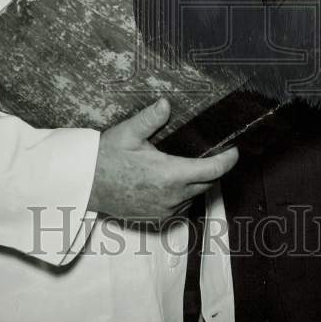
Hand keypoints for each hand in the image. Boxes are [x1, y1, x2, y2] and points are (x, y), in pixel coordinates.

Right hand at [87, 98, 238, 221]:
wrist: (86, 185)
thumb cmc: (105, 157)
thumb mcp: (127, 133)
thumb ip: (149, 119)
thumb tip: (165, 103)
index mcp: (169, 175)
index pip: (212, 170)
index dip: (228, 160)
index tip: (234, 149)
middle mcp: (171, 197)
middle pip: (207, 183)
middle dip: (214, 169)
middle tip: (213, 151)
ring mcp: (164, 210)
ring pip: (194, 196)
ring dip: (197, 182)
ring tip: (191, 164)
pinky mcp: (157, 218)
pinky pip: (181, 207)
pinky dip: (184, 194)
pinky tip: (174, 181)